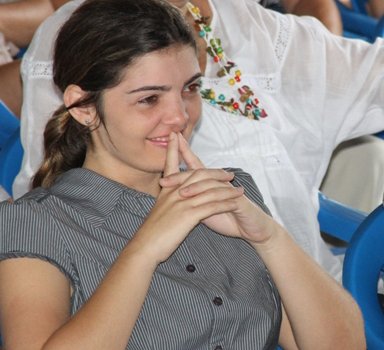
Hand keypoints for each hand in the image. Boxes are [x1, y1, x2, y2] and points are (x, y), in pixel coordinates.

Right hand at [131, 133, 245, 265]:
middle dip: (216, 173)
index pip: (171, 164)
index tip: (175, 135)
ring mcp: (182, 202)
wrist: (144, 247)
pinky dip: (225, 204)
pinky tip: (235, 204)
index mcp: (166, 190)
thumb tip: (172, 197)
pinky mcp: (188, 215)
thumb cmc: (151, 233)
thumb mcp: (158, 211)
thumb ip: (166, 201)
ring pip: (209, 190)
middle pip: (199, 175)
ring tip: (239, 190)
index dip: (174, 149)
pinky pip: (212, 206)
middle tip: (229, 173)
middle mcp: (174, 192)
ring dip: (227, 190)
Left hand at [160, 133, 277, 244]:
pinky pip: (224, 197)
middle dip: (182, 172)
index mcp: (209, 184)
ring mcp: (229, 190)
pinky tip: (204, 203)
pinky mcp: (238, 200)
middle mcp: (218, 183)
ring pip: (209, 184)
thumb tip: (173, 197)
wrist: (251, 228)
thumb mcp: (205, 209)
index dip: (183, 152)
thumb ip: (193, 200)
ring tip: (179, 193)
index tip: (171, 139)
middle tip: (165, 177)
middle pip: (198, 172)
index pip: (194, 165)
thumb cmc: (228, 218)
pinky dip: (212, 199)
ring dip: (194, 187)